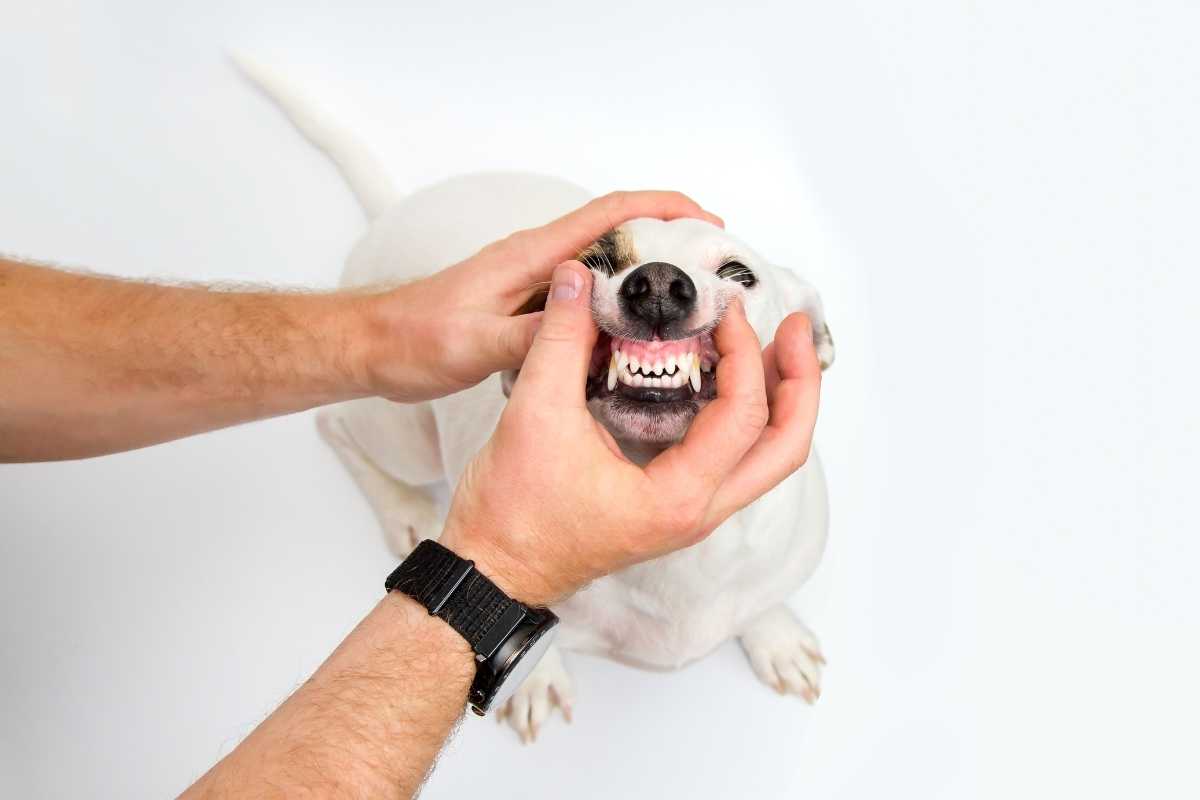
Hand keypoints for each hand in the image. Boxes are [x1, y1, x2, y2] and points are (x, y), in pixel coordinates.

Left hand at [356, 191, 723, 401]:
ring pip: (602, 270)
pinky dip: (614, 309)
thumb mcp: (474, 344)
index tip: (704, 220)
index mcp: (530, 257)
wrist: (374, 346)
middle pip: (616, 234)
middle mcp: (536, 261)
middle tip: (711, 272)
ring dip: (644, 279)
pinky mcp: (526, 307)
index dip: (661, 207)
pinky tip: (630, 340)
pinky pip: (583, 300)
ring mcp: (532, 283)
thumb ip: (531, 335)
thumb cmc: (414, 339)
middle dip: (668, 241)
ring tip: (685, 308)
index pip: (608, 214)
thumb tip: (589, 322)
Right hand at [439, 261, 821, 604]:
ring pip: (767, 458)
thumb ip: (561, 339)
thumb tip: (578, 277)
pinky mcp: (675, 504)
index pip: (744, 416)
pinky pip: (735, 459)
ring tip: (773, 344)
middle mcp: (698, 511)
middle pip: (786, 447)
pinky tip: (726, 376)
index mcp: (677, 497)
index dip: (746, 352)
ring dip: (780, 400)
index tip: (726, 309)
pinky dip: (746, 415)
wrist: (493, 568)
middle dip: (802, 383)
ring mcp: (691, 511)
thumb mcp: (534, 414)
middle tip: (796, 327)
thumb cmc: (513, 514)